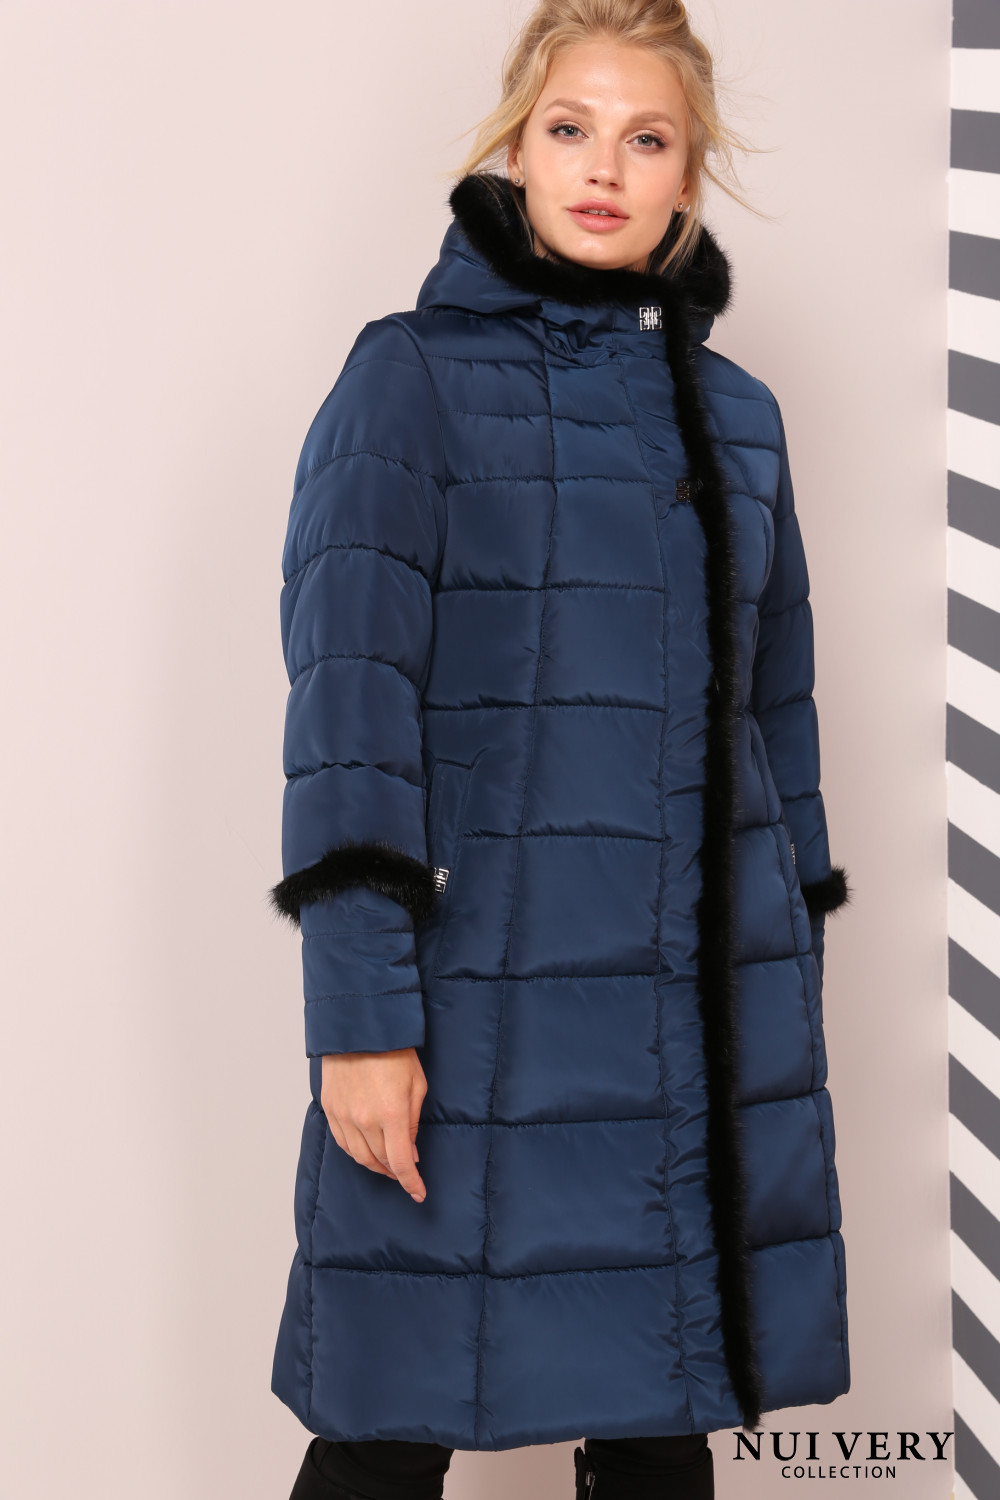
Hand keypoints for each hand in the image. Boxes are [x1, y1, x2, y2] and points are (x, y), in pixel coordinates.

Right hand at [321, 1048, 427, 1201]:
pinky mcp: (330, 1108)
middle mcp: (365, 1120)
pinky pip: (342, 1142)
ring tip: (386, 1164)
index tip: (418, 1192)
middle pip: (379, 1162)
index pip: (401, 1163)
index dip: (411, 1182)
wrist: (360, 1027)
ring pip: (358, 1156)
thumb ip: (413, 1123)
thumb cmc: (395, 1052)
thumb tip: (411, 1152)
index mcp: (392, 1114)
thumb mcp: (417, 1085)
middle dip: (395, 1172)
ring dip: (374, 1164)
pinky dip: (355, 1151)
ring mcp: (344, 1115)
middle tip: (405, 1172)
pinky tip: (365, 1149)